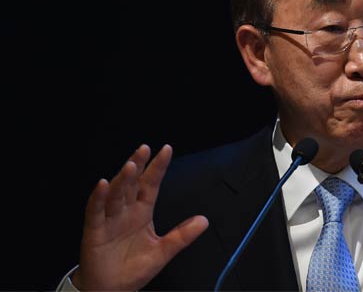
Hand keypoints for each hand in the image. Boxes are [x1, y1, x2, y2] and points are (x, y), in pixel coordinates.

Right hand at [72, 144, 208, 290]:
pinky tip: (103, 184)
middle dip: (138, 165)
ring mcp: (109, 219)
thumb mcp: (163, 252)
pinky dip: (98, 198)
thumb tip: (204, 221)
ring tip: (131, 165)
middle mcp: (125, 211)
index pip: (151, 184)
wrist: (112, 290)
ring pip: (115, 194)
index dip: (157, 167)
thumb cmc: (133, 269)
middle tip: (145, 149)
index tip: (166, 150)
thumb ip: (182, 236)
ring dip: (122, 179)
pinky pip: (95, 211)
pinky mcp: (94, 231)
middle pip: (132, 183)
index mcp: (142, 212)